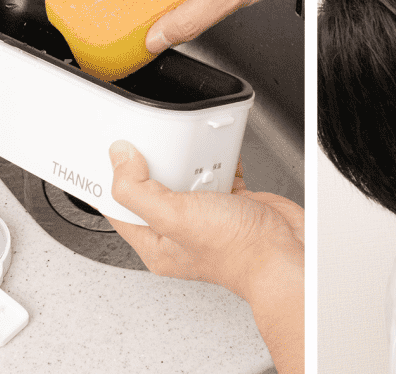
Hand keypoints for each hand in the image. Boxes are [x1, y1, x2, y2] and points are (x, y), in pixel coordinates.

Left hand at [106, 140, 304, 372]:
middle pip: (151, 187)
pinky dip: (219, 159)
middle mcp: (179, 232)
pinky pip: (218, 172)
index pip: (118, 207)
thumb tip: (118, 159)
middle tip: (151, 142)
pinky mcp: (233, 202)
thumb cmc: (237, 251)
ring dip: (188, 158)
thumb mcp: (174, 217)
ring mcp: (207, 217)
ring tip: (189, 148)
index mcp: (155, 243)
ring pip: (186, 176)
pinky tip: (219, 153)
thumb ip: (137, 189)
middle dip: (152, 162)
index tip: (109, 151)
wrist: (285, 254)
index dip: (110, 178)